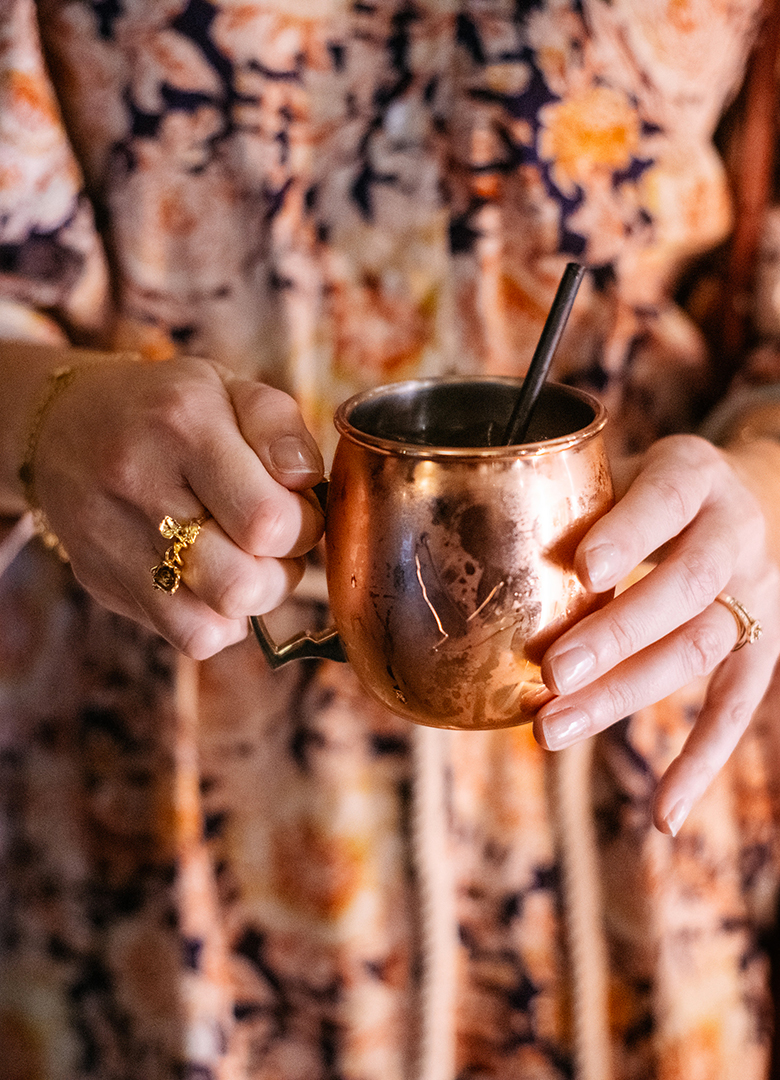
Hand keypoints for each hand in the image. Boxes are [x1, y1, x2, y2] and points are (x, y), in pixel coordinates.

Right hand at [32, 355, 324, 657]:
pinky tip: (213, 585)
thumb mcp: (230, 391)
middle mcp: (138, 483)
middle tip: (274, 544)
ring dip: (252, 602)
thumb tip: (305, 482)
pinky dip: (218, 622)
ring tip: (246, 563)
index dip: (304, 527)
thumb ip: (281, 428)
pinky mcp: (101, 581)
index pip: (267, 520)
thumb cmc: (171, 411)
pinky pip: (187, 637)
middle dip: (282, 572)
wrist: (66, 423)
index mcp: (183, 426)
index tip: (296, 510)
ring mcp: (112, 540)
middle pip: (241, 582)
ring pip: (214, 622)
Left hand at [534, 434, 779, 834]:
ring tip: (552, 730)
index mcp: (694, 475)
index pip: (667, 500)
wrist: (753, 496)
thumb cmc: (652, 490)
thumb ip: (571, 499)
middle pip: (685, 588)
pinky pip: (735, 708)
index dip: (630, 534)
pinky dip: (699, 762)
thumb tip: (471, 541)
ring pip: (698, 652)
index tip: (583, 568)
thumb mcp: (622, 469)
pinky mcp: (762, 648)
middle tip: (552, 672)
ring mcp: (755, 596)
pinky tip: (662, 814)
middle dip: (617, 634)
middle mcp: (734, 533)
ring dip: (625, 696)